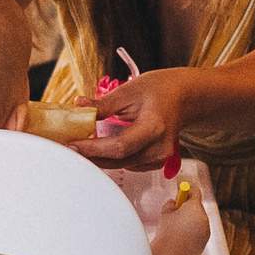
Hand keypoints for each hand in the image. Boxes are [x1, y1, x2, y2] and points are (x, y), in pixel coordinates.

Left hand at [73, 68, 193, 168]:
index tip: (72, 145)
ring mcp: (159, 158)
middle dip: (91, 155)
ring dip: (100, 157)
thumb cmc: (162, 89)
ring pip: (121, 165)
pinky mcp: (155, 162)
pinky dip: (112, 157)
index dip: (93, 149)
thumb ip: (104, 103)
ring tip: (83, 144)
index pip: (119, 147)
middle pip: (118, 160)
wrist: (185, 96)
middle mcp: (159, 148)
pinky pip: (128, 164)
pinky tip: (101, 146)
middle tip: (69, 147)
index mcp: (154, 128)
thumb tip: (79, 106)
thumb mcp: (130, 90)